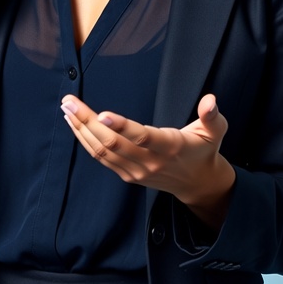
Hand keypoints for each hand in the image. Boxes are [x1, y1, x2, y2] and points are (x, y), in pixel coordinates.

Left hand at [60, 93, 236, 229]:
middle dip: (87, 121)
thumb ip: (212, 116)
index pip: (142, 137)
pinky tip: (75, 125)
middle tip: (69, 100)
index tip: (102, 113)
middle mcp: (149, 161)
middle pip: (113, 143)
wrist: (197, 182)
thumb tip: (211, 101)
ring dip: (81, 130)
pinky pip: (101, 158)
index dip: (122, 126)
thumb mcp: (215, 131)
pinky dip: (85, 141)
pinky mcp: (127, 175)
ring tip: (66, 108)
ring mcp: (136, 171)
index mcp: (169, 146)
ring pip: (102, 151)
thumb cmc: (203, 149)